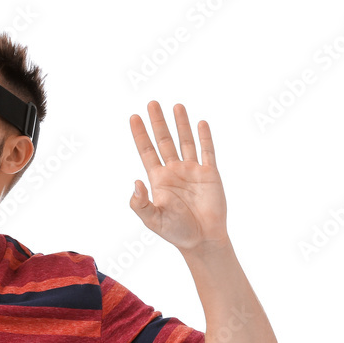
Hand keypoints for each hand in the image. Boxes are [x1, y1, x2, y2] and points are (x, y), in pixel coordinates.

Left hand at [128, 101, 229, 254]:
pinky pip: (207, 151)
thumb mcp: (152, 219)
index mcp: (158, 179)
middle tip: (152, 103)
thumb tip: (135, 183)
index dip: (140, 134)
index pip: (147, 151)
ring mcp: (192, 171)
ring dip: (181, 124)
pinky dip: (204, 137)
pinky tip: (200, 122)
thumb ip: (140, 203)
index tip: (134, 117)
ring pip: (185, 141)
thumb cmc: (176, 232)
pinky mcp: (210, 174)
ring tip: (176, 106)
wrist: (202, 239)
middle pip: (164, 140)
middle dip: (158, 122)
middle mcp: (174, 171)